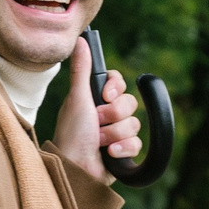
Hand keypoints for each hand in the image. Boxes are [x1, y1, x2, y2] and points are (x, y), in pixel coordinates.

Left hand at [52, 36, 139, 185]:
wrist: (75, 167)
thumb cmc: (71, 133)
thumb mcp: (76, 98)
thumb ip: (81, 69)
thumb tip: (80, 40)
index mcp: (95, 99)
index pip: (118, 83)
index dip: (115, 89)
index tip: (104, 97)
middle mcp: (107, 114)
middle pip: (130, 103)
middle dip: (113, 115)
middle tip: (96, 123)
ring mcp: (116, 133)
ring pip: (134, 124)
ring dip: (114, 134)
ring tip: (98, 142)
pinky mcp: (124, 151)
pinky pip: (137, 143)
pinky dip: (122, 149)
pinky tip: (109, 154)